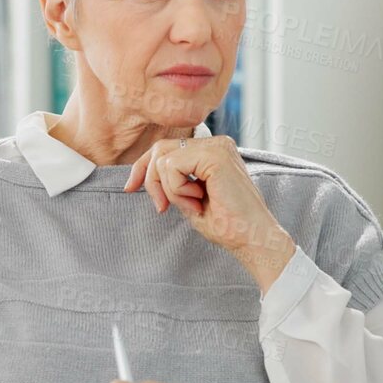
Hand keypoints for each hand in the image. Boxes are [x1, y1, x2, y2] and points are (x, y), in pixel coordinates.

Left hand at [122, 134, 295, 291]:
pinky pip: (172, 167)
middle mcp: (217, 143)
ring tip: (194, 206)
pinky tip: (198, 202)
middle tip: (164, 207)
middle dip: (151, 180)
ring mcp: (217, 146)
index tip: (129, 188)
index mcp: (212, 151)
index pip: (165, 148)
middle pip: (160, 148)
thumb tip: (145, 173)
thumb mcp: (189, 199)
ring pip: (163, 159)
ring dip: (170, 190)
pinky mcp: (215, 156)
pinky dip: (177, 190)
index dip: (142, 167)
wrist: (253, 239)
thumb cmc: (227, 226)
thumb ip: (172, 181)